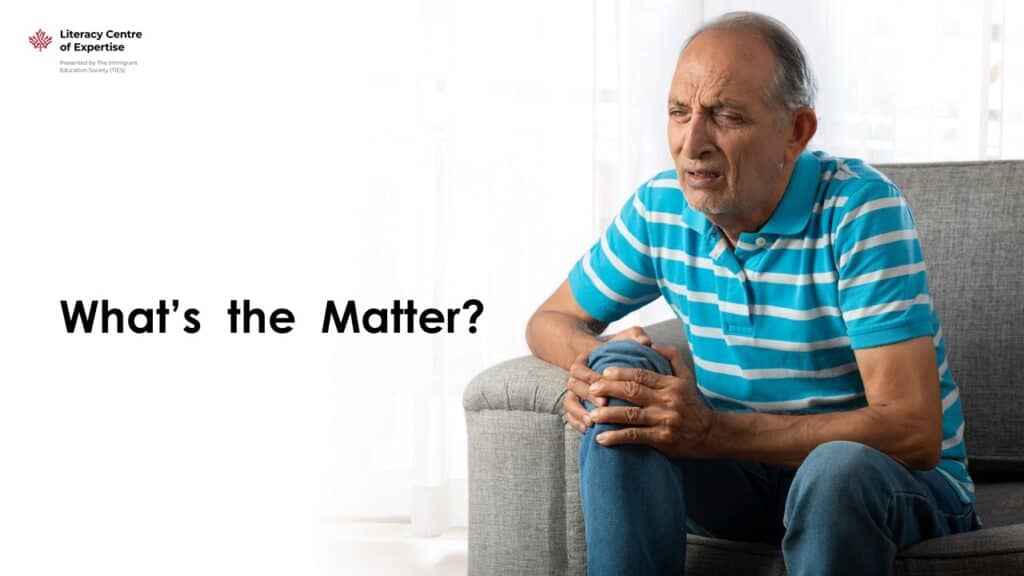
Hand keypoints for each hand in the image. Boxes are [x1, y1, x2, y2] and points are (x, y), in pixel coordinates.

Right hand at [563, 326, 651, 433]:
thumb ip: (635, 335)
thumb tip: (645, 341)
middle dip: (588, 397)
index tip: (605, 382)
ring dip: (580, 413)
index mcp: (583, 361)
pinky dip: (577, 424)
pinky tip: (589, 430)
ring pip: (570, 403)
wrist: (609, 369)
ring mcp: (574, 393)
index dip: (591, 376)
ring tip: (594, 422)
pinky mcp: (576, 407)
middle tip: (604, 405)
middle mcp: (575, 377)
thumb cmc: (619, 354)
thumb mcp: (626, 340)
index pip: (580, 369)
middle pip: (574, 387)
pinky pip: (570, 417)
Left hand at [586, 343, 715, 458]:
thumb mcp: (687, 377)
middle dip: (609, 389)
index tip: (603, 372)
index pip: (642, 374)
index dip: (621, 372)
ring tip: (591, 415)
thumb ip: (670, 356)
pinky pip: (635, 436)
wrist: (711, 433)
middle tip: (591, 389)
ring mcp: (664, 420)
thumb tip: (651, 342)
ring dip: (608, 415)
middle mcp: (667, 400)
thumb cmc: (693, 403)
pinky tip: (601, 438)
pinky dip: (616, 437)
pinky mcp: (662, 439)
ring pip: (630, 415)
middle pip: (632, 391)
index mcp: (671, 384)